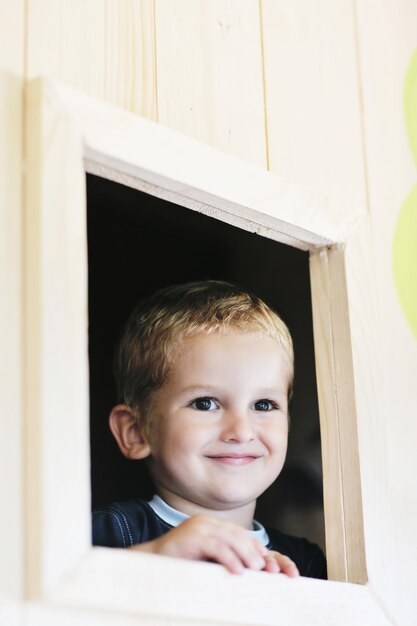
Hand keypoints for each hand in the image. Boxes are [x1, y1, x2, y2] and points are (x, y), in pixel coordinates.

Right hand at [129, 515, 298, 576]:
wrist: (150, 564)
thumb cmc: (179, 565)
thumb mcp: (206, 561)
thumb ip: (223, 560)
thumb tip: (249, 571)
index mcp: (213, 526)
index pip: (241, 535)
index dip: (258, 548)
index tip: (273, 564)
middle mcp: (207, 523)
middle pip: (239, 535)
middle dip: (256, 551)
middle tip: (269, 569)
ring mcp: (199, 526)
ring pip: (230, 538)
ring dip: (246, 555)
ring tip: (257, 569)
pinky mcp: (191, 535)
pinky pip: (215, 546)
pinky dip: (229, 558)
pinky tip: (237, 571)